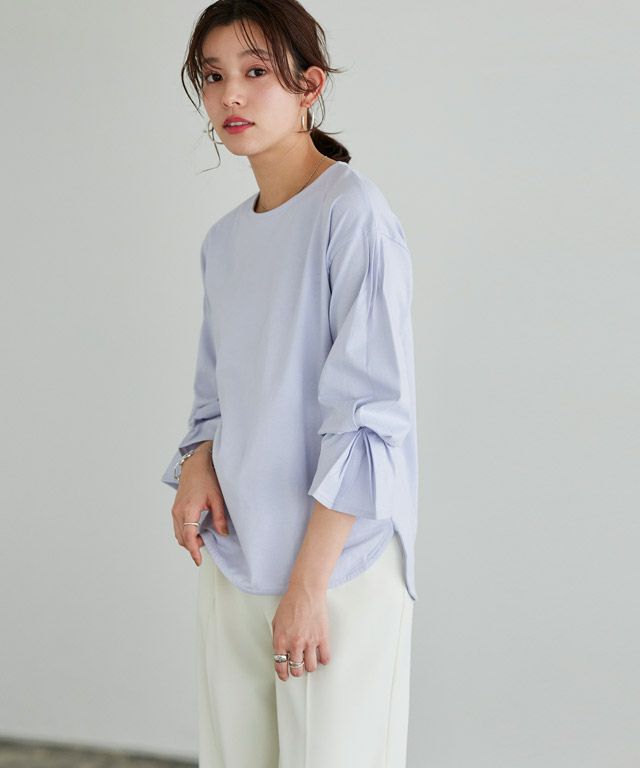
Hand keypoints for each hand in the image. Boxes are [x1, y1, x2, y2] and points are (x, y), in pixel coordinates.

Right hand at [171, 449, 227, 566]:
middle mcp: (178, 512)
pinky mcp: (175, 509)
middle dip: (192, 546)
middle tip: (205, 547)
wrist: (195, 465)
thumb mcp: (217, 498)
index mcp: (188, 509)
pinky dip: (185, 533)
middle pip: (182, 538)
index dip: (194, 550)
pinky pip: (178, 527)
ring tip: (202, 539)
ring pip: (178, 534)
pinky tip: (196, 531)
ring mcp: (175, 510)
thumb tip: (223, 533)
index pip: (189, 536)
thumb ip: (220, 517)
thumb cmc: (206, 478)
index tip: (198, 560)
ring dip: (188, 540)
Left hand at [271, 583, 330, 680]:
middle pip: (296, 669)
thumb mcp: (276, 621)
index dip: (283, 674)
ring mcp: (310, 642)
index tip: (285, 676)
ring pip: (311, 667)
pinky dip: (323, 660)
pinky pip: (325, 657)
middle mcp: (295, 644)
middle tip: (298, 667)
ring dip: (310, 666)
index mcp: (281, 640)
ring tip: (310, 660)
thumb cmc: (291, 602)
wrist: (306, 592)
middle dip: (296, 670)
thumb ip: (278, 638)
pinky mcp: (322, 638)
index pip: (280, 666)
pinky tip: (321, 656)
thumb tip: (280, 651)